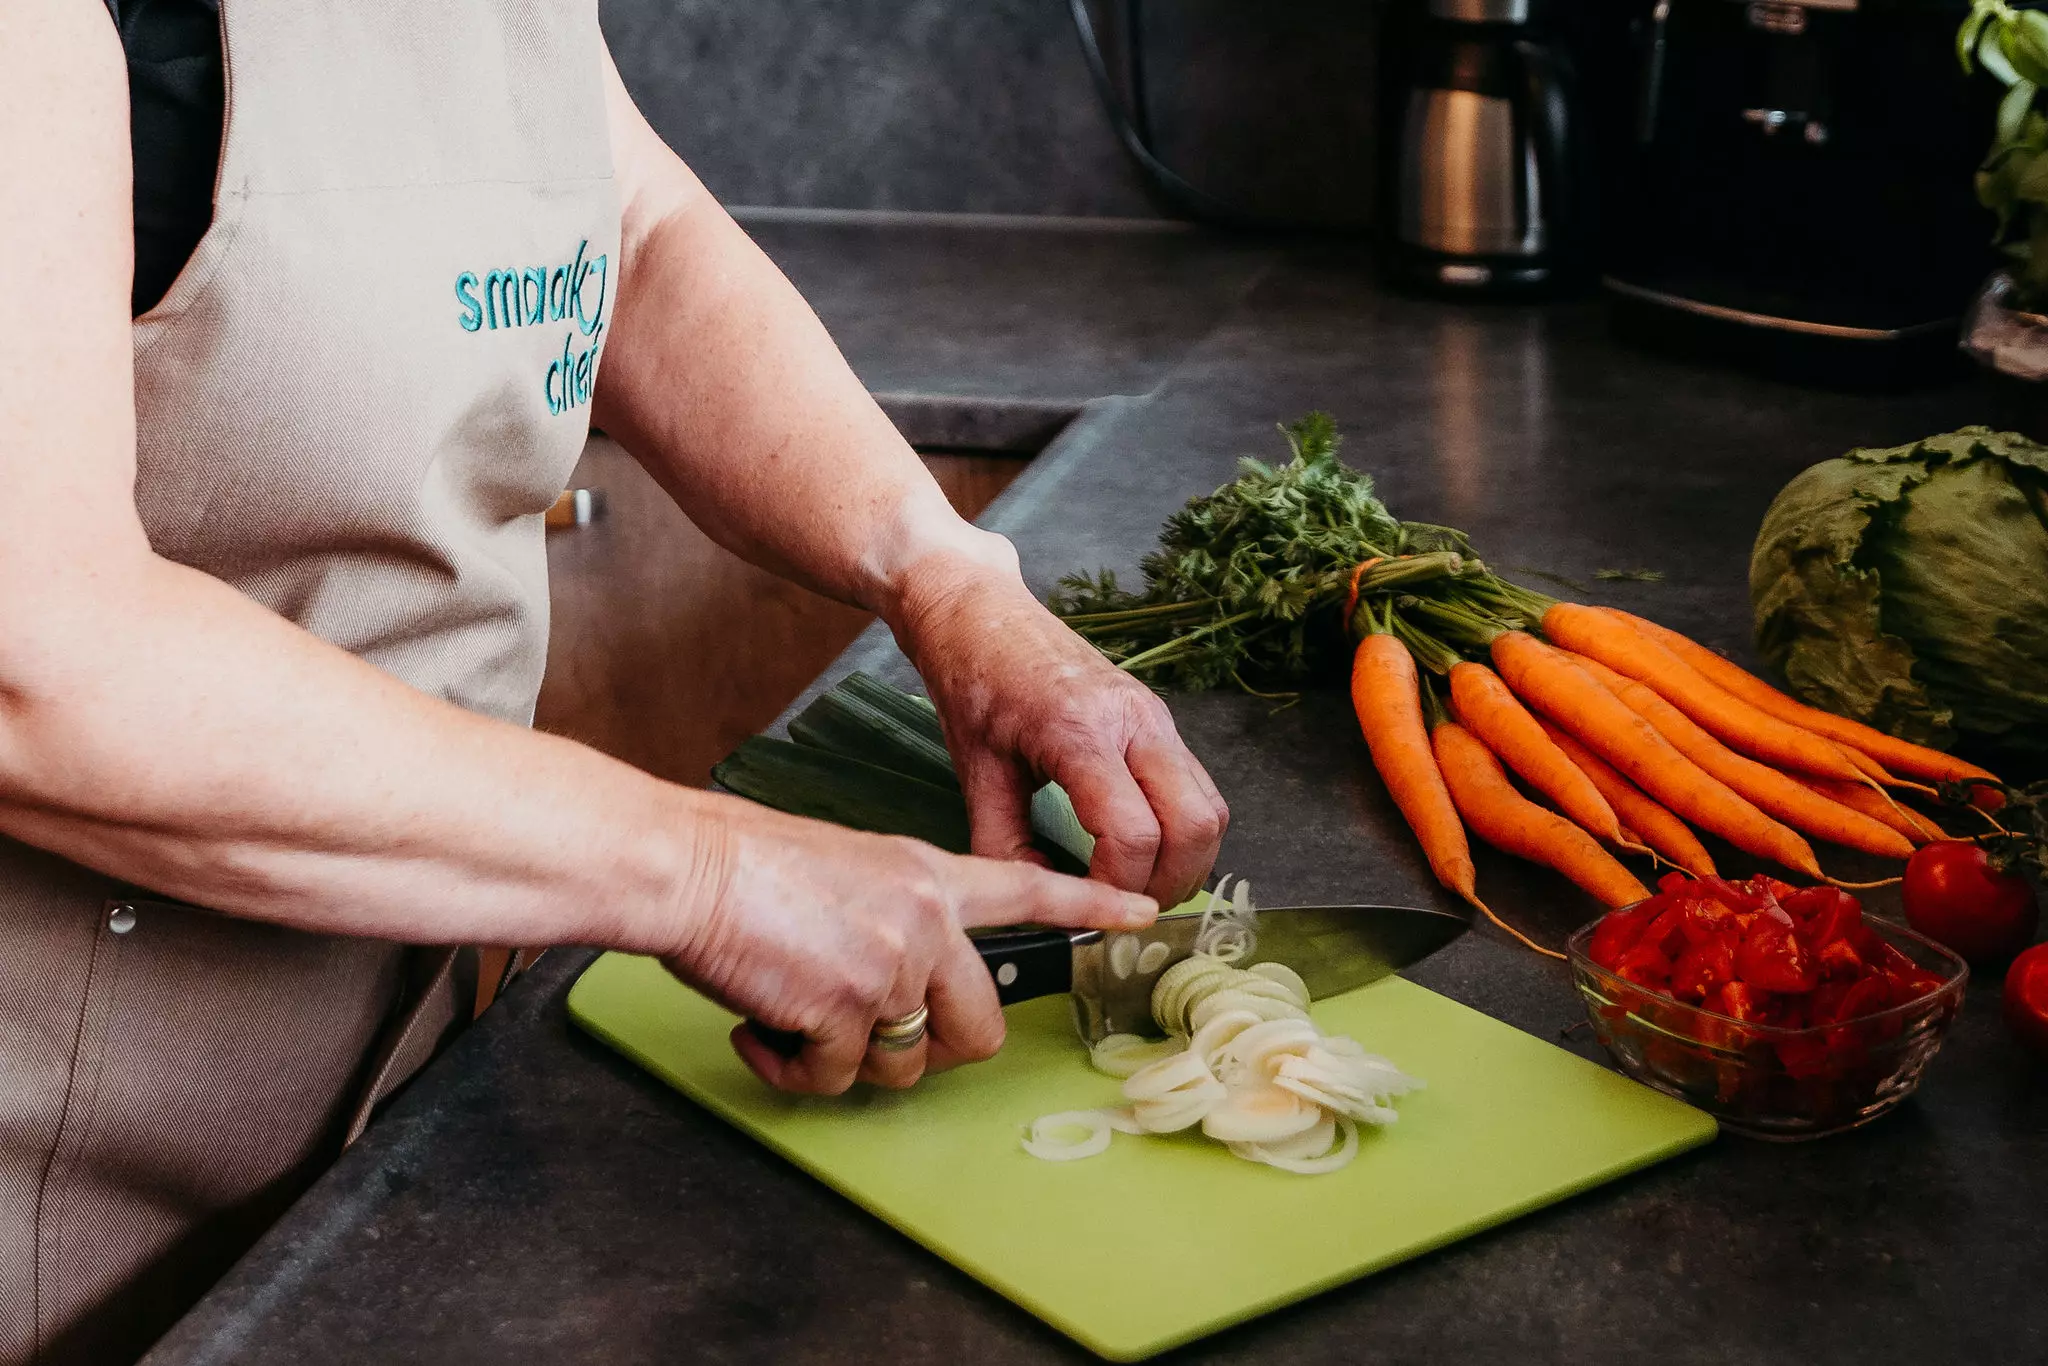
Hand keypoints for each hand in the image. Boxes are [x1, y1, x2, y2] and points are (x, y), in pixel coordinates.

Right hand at [666, 800, 1156, 1093]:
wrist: (690, 868)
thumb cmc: (748, 866)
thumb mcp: (849, 868)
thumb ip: (896, 916)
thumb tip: (900, 982)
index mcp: (929, 877)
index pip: (1029, 890)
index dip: (1089, 907)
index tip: (1141, 915)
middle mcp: (926, 921)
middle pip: (980, 1029)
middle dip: (931, 1052)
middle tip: (873, 1037)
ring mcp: (891, 967)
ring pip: (903, 1064)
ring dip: (845, 1062)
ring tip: (791, 1019)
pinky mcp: (847, 1009)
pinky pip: (836, 1077)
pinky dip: (792, 1068)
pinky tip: (761, 1029)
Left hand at [887, 549, 1229, 907]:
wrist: (979, 610)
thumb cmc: (971, 680)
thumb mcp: (974, 771)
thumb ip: (1005, 846)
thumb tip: (1044, 905)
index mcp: (1080, 731)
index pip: (1133, 832)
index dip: (1117, 886)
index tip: (1087, 909)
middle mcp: (1133, 720)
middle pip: (1196, 824)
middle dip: (1169, 882)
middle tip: (1126, 910)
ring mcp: (1154, 716)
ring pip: (1210, 807)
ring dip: (1187, 859)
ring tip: (1138, 886)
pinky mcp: (1157, 718)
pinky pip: (1196, 786)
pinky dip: (1184, 829)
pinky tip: (1142, 848)